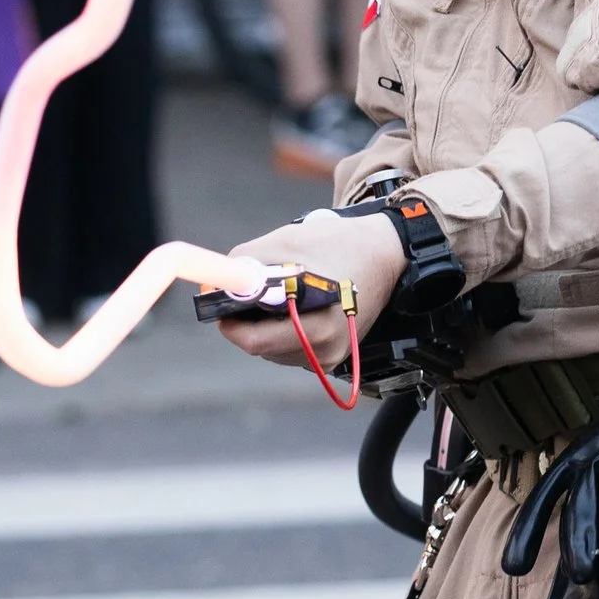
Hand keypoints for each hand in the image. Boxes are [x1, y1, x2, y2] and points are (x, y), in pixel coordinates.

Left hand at [213, 209, 407, 371]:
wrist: (384, 253)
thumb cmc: (338, 244)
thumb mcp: (285, 243)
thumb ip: (245, 264)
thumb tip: (214, 284)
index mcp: (319, 325)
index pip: (254, 341)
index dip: (229, 320)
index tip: (220, 300)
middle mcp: (327, 348)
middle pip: (261, 348)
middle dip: (245, 322)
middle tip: (244, 294)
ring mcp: (332, 355)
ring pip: (273, 351)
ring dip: (263, 326)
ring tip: (275, 295)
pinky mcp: (334, 355)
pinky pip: (290, 350)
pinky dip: (280, 330)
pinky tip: (292, 306)